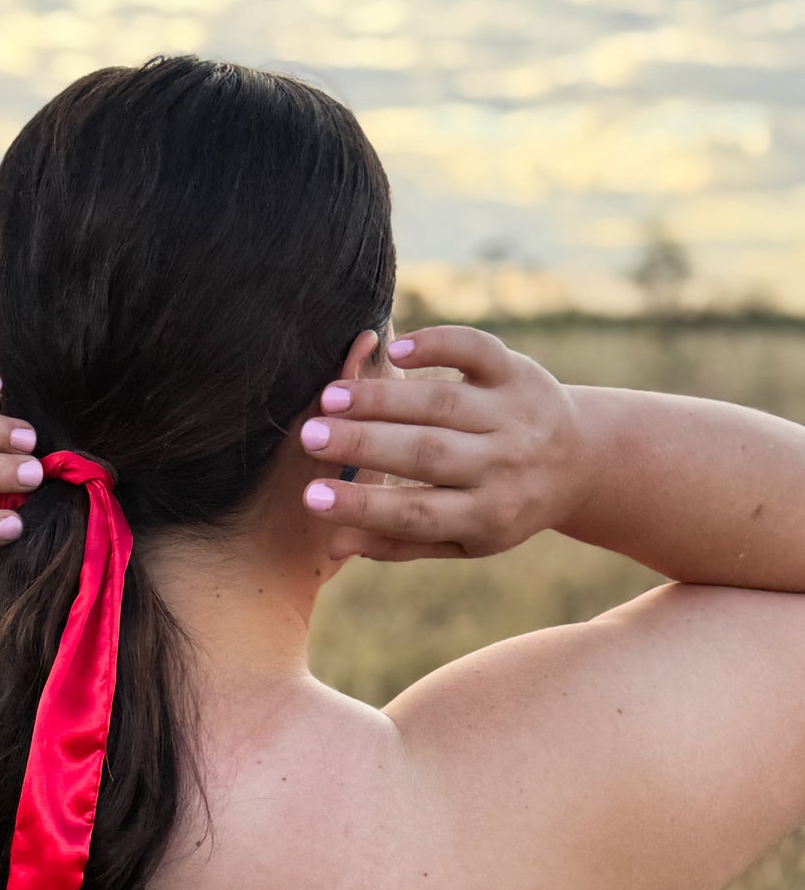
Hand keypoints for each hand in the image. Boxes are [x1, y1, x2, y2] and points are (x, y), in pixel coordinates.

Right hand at [300, 324, 584, 561]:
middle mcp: (505, 464)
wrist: (579, 462)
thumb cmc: (499, 506)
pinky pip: (476, 350)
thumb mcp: (459, 539)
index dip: (362, 506)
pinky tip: (393, 350)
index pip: (417, 512)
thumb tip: (331, 544)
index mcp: (488, 516)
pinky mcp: (519, 371)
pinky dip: (437, 345)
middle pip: (427, 453)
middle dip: (364, 444)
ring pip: (442, 402)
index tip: (311, 497)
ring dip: (382, 398)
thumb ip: (398, 542)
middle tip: (310, 437)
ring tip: (330, 398)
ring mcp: (514, 414)